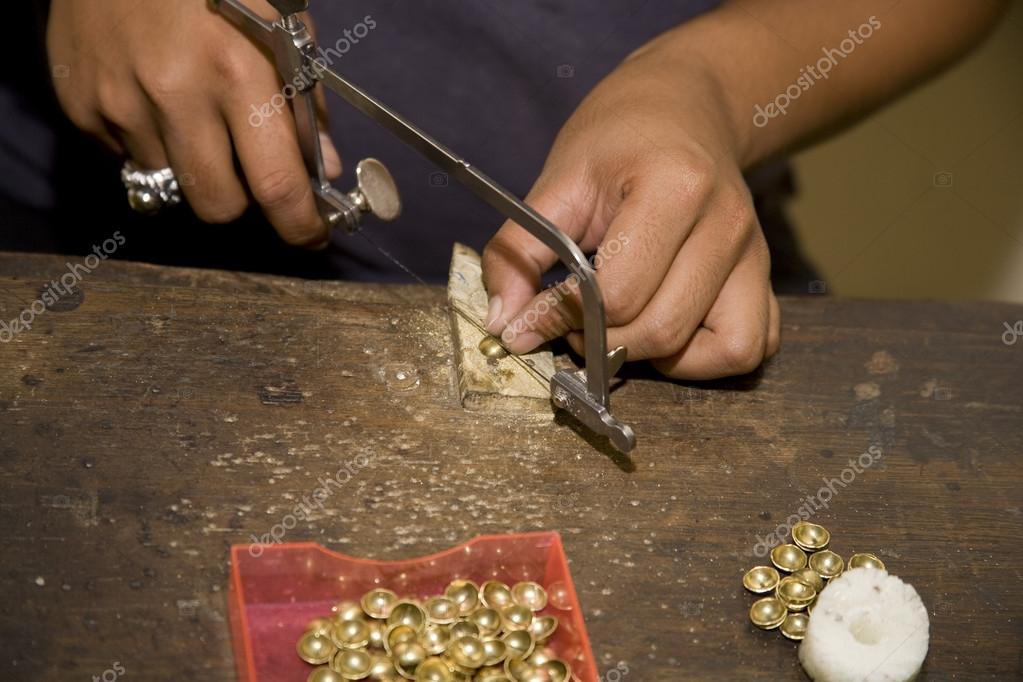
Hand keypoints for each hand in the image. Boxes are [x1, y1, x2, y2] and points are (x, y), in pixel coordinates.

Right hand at [47, 0, 340, 245]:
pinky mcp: (80, 104)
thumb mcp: (279, 27)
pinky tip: (153, 101)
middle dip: (242, 200)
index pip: (275, 185)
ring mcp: (120, 103)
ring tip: (194, 118)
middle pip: (217, 206)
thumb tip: (320, 171)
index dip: (299, 225)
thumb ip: (304, 105)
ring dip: (192, 169)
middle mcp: (176, 96)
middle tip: (247, 169)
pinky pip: (126, 160)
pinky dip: (150, 146)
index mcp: (238, 72)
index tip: (311, 235)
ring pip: (170, 186)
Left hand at [481, 46, 779, 379]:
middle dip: (603, 343)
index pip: (616, 294)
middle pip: (662, 329)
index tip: (530, 318)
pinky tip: (669, 331)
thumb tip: (503, 323)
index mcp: (675, 189)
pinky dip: (708, 359)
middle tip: (572, 322)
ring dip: (657, 356)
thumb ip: (519, 250)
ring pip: (717, 351)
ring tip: (621, 326)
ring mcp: (753, 254)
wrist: (686, 105)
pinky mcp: (765, 276)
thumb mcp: (559, 180)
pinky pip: (752, 346)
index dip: (562, 317)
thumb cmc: (620, 137)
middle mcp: (726, 225)